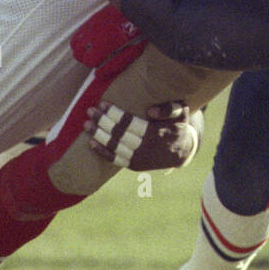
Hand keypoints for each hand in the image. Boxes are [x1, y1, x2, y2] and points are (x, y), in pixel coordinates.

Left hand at [85, 100, 204, 169]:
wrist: (182, 152)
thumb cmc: (178, 127)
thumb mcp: (181, 113)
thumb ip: (169, 109)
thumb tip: (150, 110)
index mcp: (157, 133)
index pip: (130, 123)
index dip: (115, 113)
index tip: (103, 104)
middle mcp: (146, 148)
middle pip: (119, 134)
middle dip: (102, 122)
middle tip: (90, 111)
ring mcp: (139, 158)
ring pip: (114, 146)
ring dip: (98, 135)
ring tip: (86, 124)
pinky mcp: (135, 166)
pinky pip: (115, 160)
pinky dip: (102, 152)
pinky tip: (91, 142)